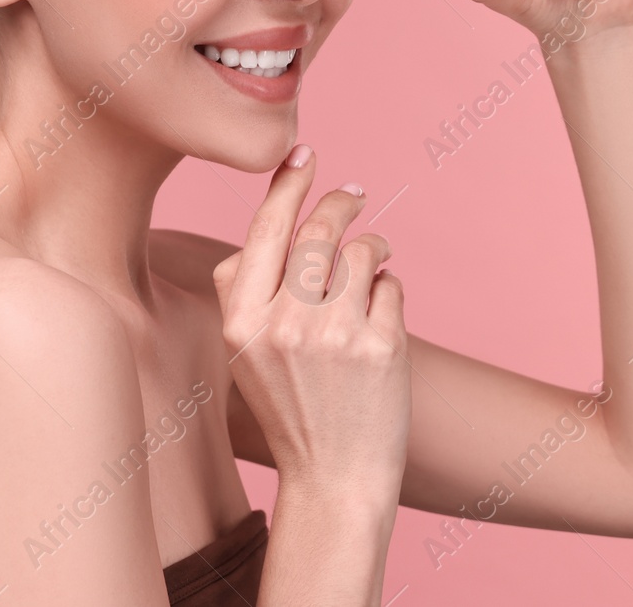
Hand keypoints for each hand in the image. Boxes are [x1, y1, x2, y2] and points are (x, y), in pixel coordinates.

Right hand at [212, 146, 409, 500]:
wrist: (334, 478)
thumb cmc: (290, 408)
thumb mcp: (243, 356)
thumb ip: (241, 292)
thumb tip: (265, 227)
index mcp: (241, 322)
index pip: (265, 229)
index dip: (287, 184)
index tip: (304, 154)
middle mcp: (285, 324)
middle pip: (319, 230)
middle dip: (341, 203)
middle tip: (354, 194)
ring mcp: (335, 335)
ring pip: (362, 251)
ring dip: (373, 248)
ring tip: (374, 263)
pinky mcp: (381, 346)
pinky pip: (391, 284)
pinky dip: (389, 290)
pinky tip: (379, 316)